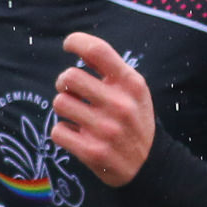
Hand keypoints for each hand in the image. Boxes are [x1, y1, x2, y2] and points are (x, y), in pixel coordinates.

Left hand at [49, 33, 154, 186]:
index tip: (68, 45)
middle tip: (70, 91)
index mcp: (131, 84)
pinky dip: (63, 132)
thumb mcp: (134, 90)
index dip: (76, 41)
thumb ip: (110, 68)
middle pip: (69, 76)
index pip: (97, 50)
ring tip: (76, 114)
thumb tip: (76, 44)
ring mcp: (106, 130)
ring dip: (63, 107)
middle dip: (64, 82)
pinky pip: (58, 131)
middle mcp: (120, 105)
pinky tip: (77, 135)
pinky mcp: (92, 152)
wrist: (149, 165)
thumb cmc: (134, 120)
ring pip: (60, 103)